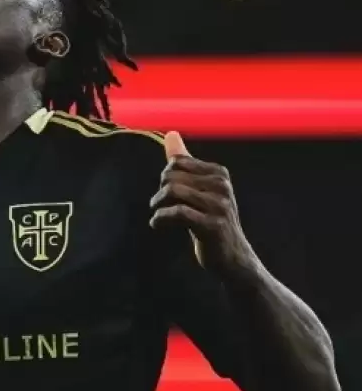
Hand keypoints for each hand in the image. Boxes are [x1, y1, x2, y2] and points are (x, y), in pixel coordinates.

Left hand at [149, 131, 256, 274]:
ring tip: (157, 216)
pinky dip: (160, 219)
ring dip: (157, 206)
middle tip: (160, 206)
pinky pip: (178, 213)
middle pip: (171, 176)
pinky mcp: (212, 225)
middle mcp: (222, 185)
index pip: (177, 162)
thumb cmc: (211, 220)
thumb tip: (170, 134)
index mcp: (218, 173)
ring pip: (173, 192)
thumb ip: (184, 162)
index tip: (167, 193)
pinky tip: (157, 225)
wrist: (232, 257)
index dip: (165, 178)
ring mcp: (219, 205)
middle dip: (160, 192)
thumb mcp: (199, 189)